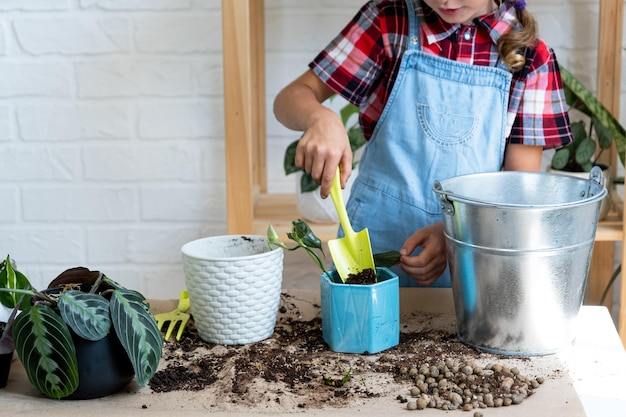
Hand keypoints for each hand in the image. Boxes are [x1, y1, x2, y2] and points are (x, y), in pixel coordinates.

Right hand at [273, 70, 353, 197]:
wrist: (323, 120)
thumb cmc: (337, 138)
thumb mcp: (346, 152)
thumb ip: (345, 170)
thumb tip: (340, 186)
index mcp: (333, 153)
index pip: (328, 177)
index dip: (325, 189)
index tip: (324, 196)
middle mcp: (320, 151)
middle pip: (316, 176)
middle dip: (320, 180)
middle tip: (324, 175)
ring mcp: (309, 148)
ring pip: (308, 171)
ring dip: (313, 171)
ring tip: (319, 161)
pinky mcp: (300, 146)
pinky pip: (299, 164)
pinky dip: (304, 165)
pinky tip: (311, 157)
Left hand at [398, 222, 446, 285]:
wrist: (446, 236)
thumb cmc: (433, 233)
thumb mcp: (421, 233)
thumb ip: (410, 242)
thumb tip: (402, 253)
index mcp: (436, 248)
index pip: (421, 261)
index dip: (408, 261)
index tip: (401, 257)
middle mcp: (441, 260)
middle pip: (422, 271)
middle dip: (407, 268)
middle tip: (400, 262)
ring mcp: (442, 267)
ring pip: (424, 277)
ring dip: (411, 274)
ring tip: (405, 266)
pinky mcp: (441, 271)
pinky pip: (428, 281)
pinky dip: (418, 279)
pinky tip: (412, 272)